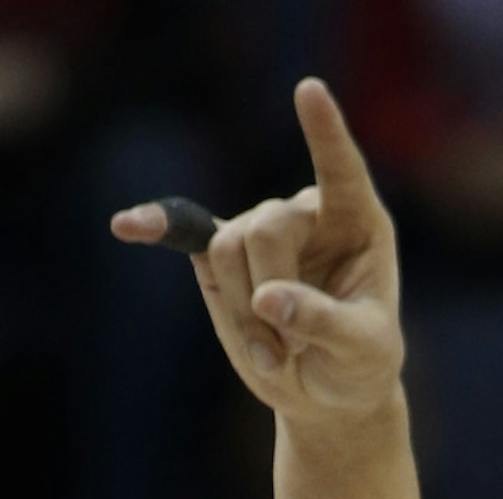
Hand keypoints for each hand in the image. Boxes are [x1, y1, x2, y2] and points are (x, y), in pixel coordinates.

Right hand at [111, 77, 402, 421]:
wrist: (326, 392)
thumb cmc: (360, 365)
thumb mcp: (362, 352)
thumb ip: (323, 320)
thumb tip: (268, 299)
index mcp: (356, 221)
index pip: (339, 168)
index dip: (324, 132)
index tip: (308, 88)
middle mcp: (305, 212)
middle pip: (265, 228)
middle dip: (269, 295)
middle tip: (290, 351)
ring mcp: (259, 228)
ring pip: (227, 248)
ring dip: (241, 313)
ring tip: (272, 355)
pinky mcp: (223, 254)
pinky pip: (185, 232)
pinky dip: (158, 227)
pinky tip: (127, 226)